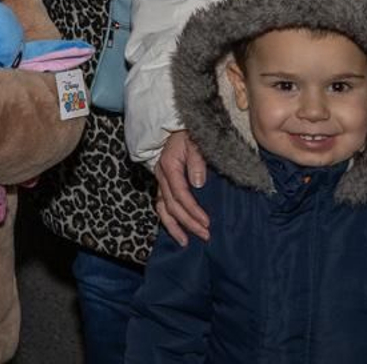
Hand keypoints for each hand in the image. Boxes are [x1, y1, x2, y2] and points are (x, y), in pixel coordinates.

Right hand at [155, 129, 210, 245]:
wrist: (177, 125)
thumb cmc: (188, 132)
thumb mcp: (195, 142)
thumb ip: (197, 162)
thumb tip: (198, 184)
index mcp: (169, 165)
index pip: (180, 194)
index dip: (193, 210)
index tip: (206, 222)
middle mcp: (161, 175)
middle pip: (172, 205)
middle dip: (188, 222)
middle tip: (204, 235)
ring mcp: (160, 180)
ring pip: (162, 208)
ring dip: (173, 226)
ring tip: (185, 242)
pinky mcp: (162, 183)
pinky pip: (161, 204)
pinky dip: (167, 218)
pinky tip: (176, 229)